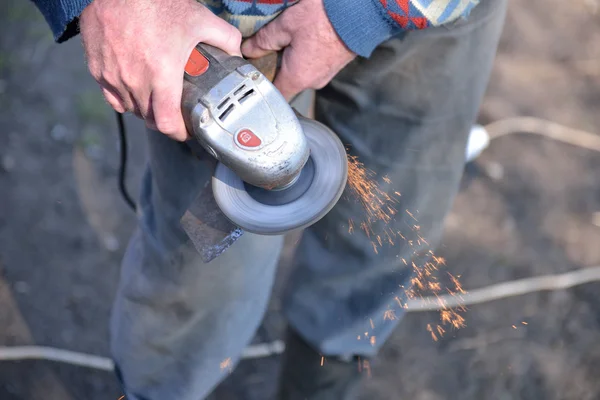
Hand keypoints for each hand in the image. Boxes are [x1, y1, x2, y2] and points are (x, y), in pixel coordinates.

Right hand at [79, 0, 241, 140]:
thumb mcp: (200, 19)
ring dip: (144, 108)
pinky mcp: (96, 69)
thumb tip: (238, 55)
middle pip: (149, 118)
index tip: (185, 130)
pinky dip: (124, 96)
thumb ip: (226, 39)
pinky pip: (111, 95)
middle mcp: (134, 81)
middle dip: (164, 119)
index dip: (178, 133)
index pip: (166, 123)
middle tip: (174, 110)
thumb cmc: (156, 2)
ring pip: (130, 107)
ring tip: (156, 96)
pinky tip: (134, 85)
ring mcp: (112, 76)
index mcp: (161, 74)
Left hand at [241, 0, 355, 100]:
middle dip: (276, 66)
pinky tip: (305, 38)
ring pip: (300, 73)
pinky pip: (314, 65)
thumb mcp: (286, 25)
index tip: (253, 72)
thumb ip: (264, 40)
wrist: (361, 11)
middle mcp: (312, 82)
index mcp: (297, 78)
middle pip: (286, 82)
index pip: (273, 95)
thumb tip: (248, 49)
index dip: (261, 84)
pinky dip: (306, 55)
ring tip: (289, 38)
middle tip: (268, 47)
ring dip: (292, 59)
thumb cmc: (324, 17)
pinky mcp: (334, 66)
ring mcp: (325, 75)